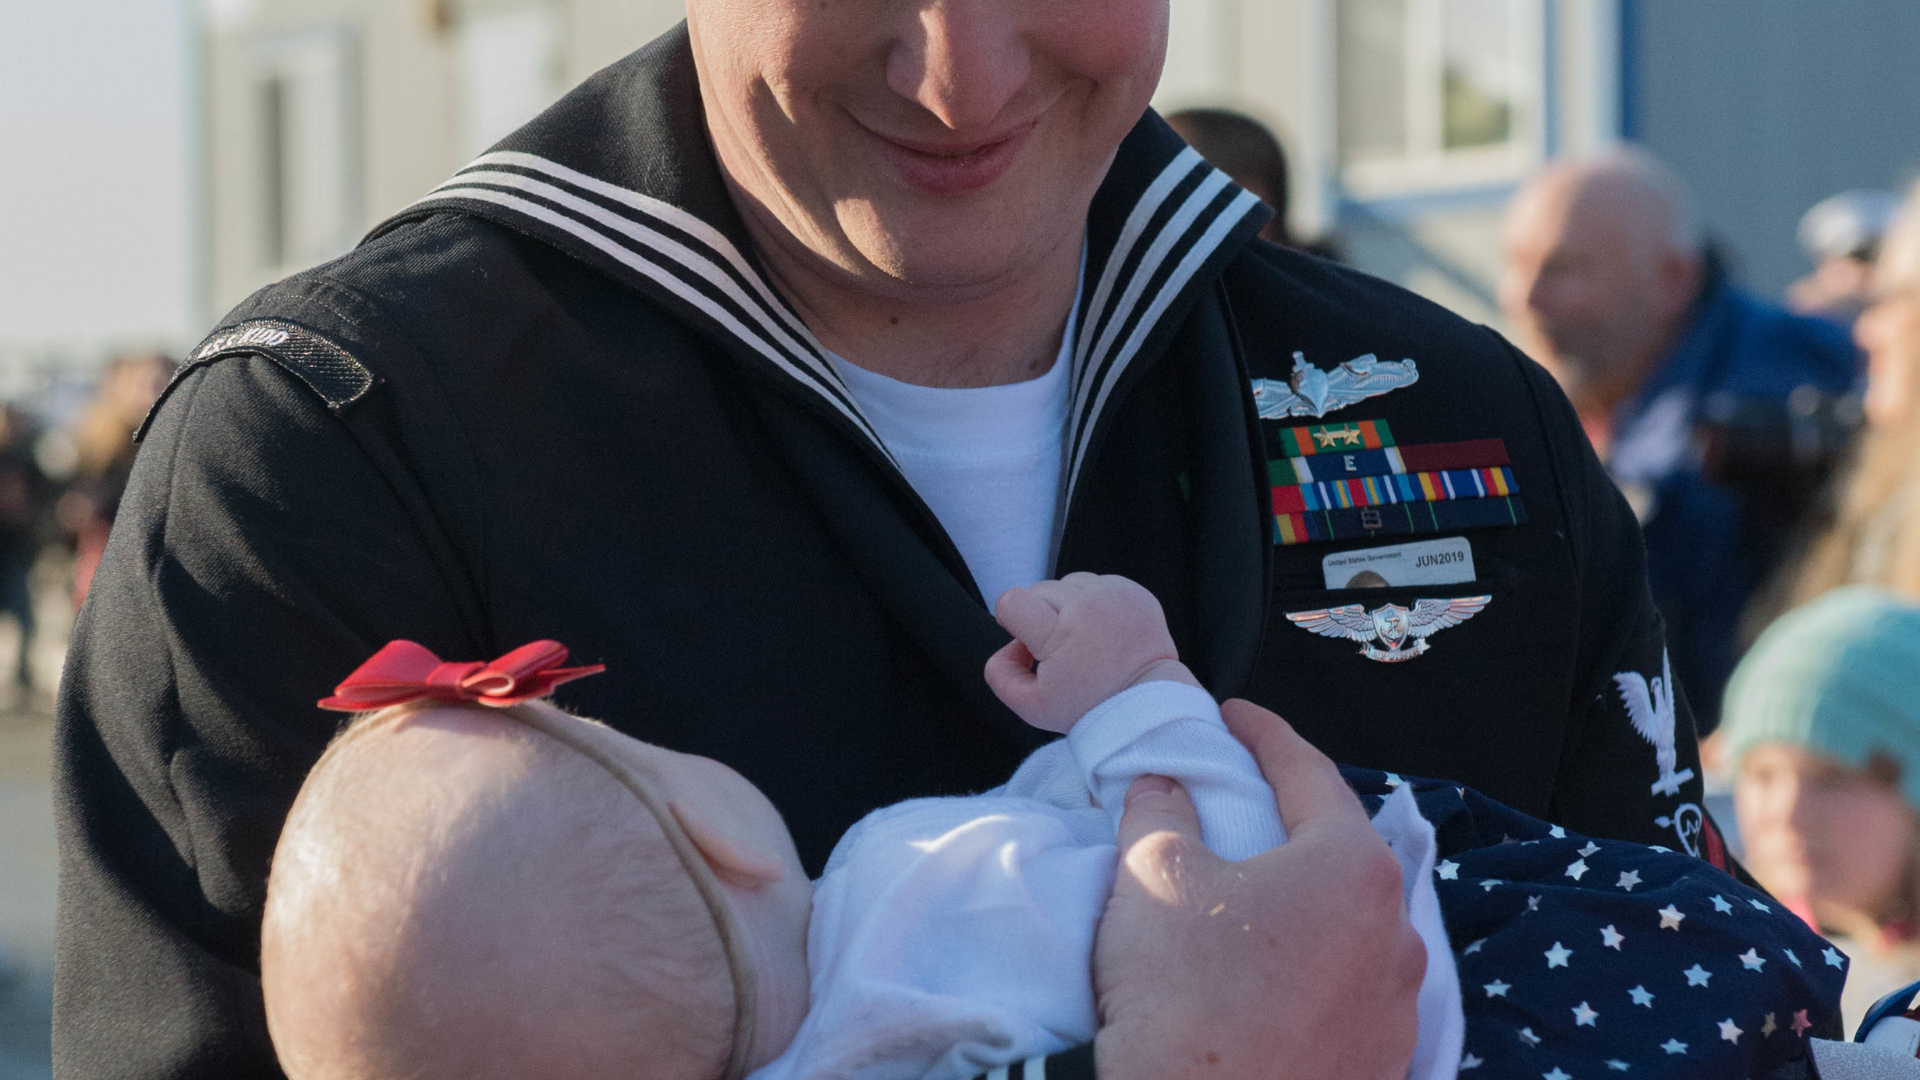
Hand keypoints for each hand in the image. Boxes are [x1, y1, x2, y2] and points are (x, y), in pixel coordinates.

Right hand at [984, 572, 1201, 733]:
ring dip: (1069, 606)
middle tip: (1061, 650)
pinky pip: (1099, 584)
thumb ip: (1000, 672)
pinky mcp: (1134, 591)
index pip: (1011, 601)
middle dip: (1043, 617)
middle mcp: (1088, 605)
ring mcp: (1114, 594)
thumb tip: (1008, 646)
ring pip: (1069, 583)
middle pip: (1039, 590)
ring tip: (1084, 639)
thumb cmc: (1091, 707)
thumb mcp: (1031, 706)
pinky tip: (1103, 631)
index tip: (1030, 643)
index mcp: (1060, 632)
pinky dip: (1096, 604)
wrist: (1147, 703)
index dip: (1011, 621)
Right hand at [1092, 700, 1425, 1079]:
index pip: (1309, 773)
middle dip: (1292, 824)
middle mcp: (1396, 931)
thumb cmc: (1182, 996)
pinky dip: (1315, 970)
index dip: (1264, 735)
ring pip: (1352, 926)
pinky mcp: (1384, 1061)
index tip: (1235, 717)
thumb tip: (1165, 786)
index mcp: (1353, 868)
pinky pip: (1351, 992)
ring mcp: (1397, 1004)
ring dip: (1307, 904)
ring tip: (1254, 901)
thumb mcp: (1152, 875)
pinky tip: (1274, 976)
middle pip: (1341, 851)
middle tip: (1243, 805)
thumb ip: (1161, 810)